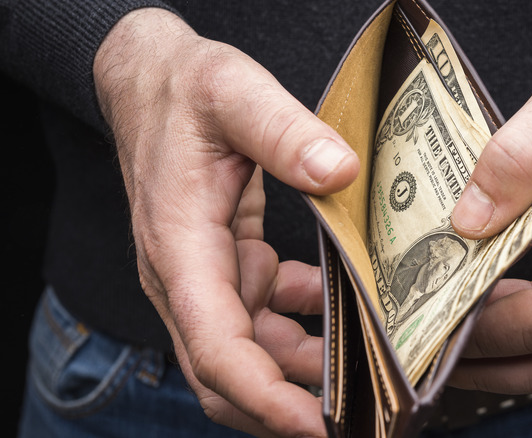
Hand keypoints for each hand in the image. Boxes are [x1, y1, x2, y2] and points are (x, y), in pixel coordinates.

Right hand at [94, 8, 358, 436]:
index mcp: (180, 247)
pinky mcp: (228, 267)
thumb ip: (282, 131)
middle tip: (360, 419)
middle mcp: (187, 277)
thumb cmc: (185, 89)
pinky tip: (346, 312)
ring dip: (304, 373)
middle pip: (227, 373)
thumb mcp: (233, 91)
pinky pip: (265, 318)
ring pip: (251, 354)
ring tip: (368, 378)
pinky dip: (303, 328)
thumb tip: (340, 173)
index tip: (315, 427)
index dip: (262, 396)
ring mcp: (207, 277)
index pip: (214, 346)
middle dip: (284, 408)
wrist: (153, 84)